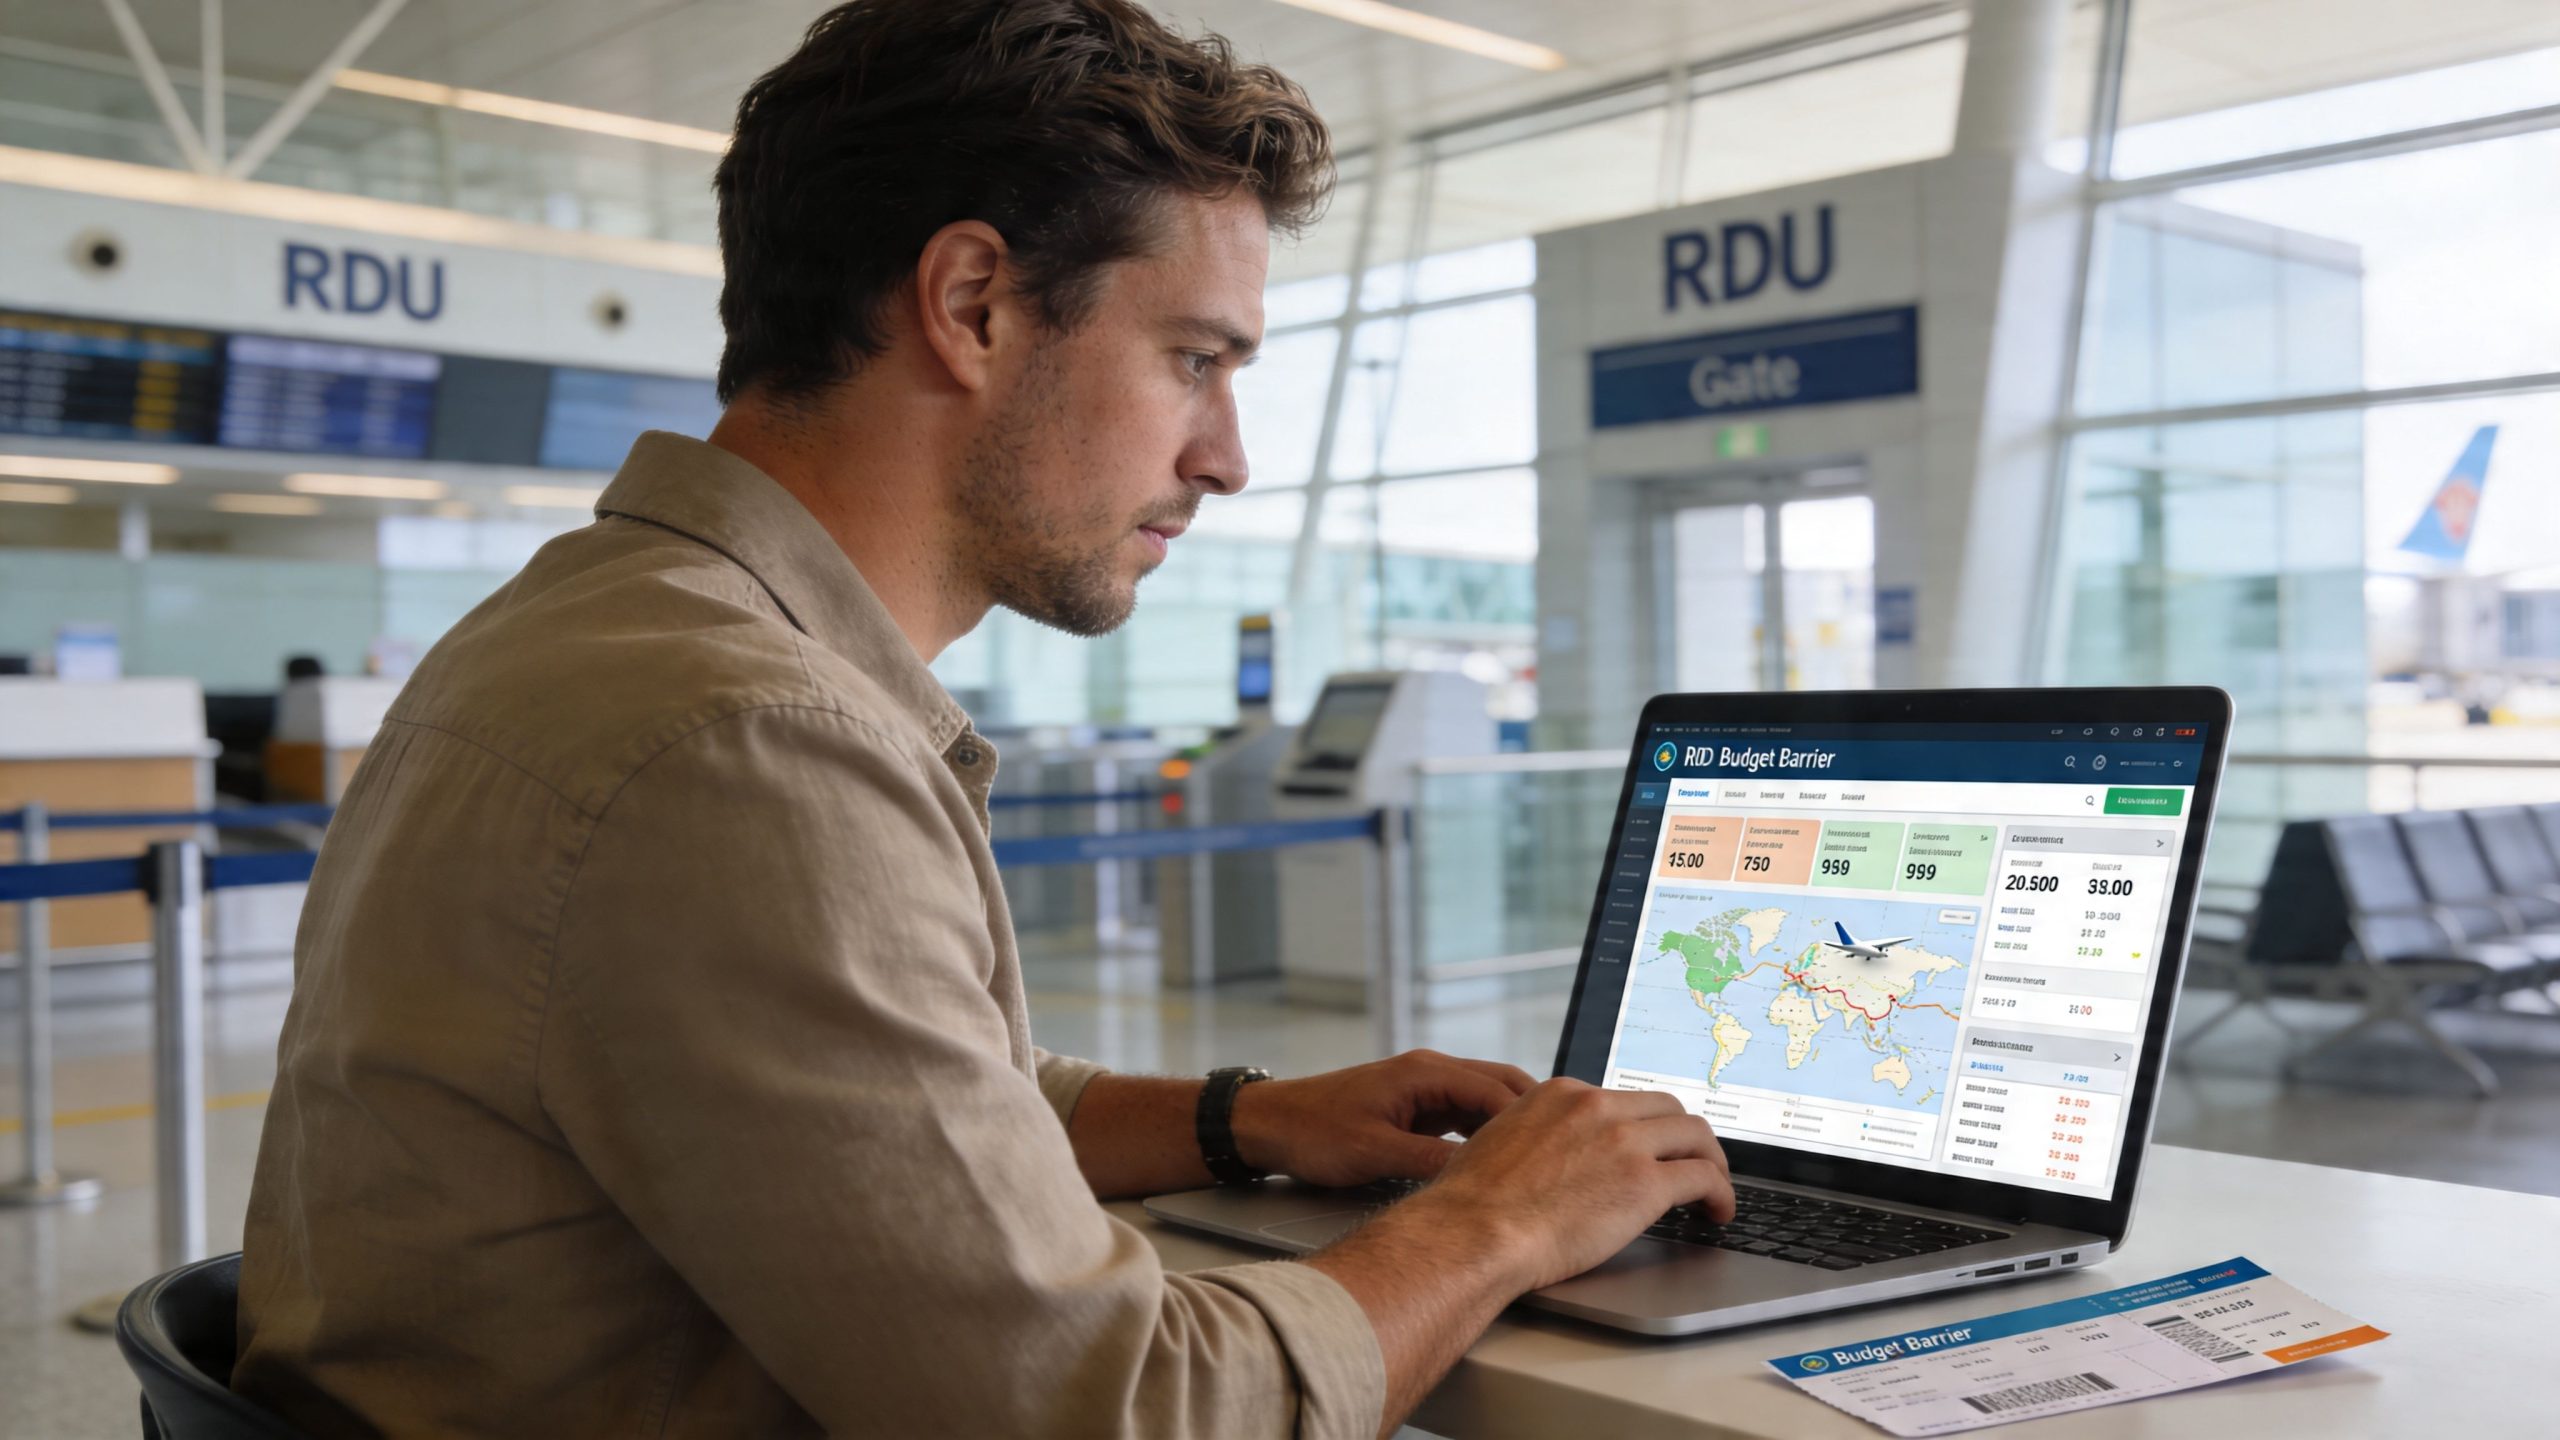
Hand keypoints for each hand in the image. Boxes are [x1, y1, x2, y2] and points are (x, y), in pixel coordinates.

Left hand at [1230, 1050, 1532, 1188]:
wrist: (1268, 1124)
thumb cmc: (1313, 1132)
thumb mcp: (1374, 1154)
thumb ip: (1429, 1163)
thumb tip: (1481, 1179)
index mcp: (1426, 1072)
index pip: (1498, 1089)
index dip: (1533, 1121)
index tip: (1562, 1149)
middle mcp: (1431, 1073)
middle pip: (1502, 1089)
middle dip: (1534, 1120)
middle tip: (1567, 1156)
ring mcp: (1424, 1090)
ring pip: (1485, 1104)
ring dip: (1512, 1130)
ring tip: (1544, 1164)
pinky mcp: (1416, 1109)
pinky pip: (1465, 1118)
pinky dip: (1487, 1137)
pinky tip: (1501, 1165)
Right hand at [1401, 1078, 1733, 1291]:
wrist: (1473, 1232)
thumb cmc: (1474, 1205)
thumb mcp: (1501, 1143)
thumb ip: (1538, 1139)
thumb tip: (1554, 1160)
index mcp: (1562, 1095)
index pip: (1624, 1100)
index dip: (1646, 1127)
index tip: (1653, 1149)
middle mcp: (1597, 1107)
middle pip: (1668, 1109)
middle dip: (1686, 1138)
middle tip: (1693, 1164)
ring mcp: (1624, 1142)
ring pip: (1696, 1136)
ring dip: (1712, 1162)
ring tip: (1714, 1191)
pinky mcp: (1645, 1183)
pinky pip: (1704, 1177)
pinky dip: (1722, 1193)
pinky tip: (1718, 1213)